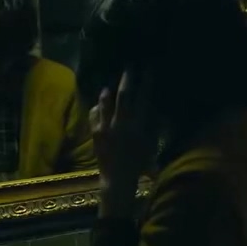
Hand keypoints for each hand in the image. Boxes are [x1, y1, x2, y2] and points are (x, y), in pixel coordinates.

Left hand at [90, 71, 159, 214]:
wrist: (117, 178)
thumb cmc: (138, 163)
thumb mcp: (150, 144)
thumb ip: (151, 125)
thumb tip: (152, 107)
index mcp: (138, 126)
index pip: (144, 98)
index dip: (146, 82)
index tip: (149, 69)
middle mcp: (121, 123)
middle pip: (124, 95)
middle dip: (127, 79)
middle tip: (129, 67)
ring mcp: (105, 127)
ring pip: (105, 101)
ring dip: (108, 91)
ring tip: (110, 86)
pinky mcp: (95, 132)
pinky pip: (94, 113)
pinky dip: (97, 107)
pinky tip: (100, 106)